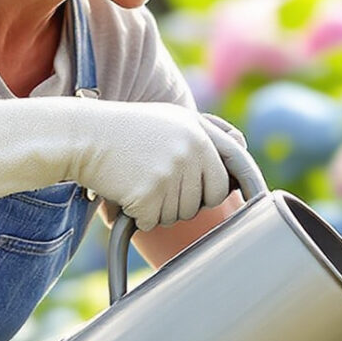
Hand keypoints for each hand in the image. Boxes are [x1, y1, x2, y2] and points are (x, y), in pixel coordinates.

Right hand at [0, 98, 228, 228]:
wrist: (81, 135)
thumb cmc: (124, 131)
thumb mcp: (169, 119)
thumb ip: (205, 131)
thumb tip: (242, 144)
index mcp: (198, 130)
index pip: (234, 165)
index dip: (246, 186)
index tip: (259, 201)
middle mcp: (191, 149)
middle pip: (209, 198)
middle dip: (189, 200)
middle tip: (160, 185)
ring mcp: (171, 171)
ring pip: (181, 213)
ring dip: (160, 208)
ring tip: (138, 181)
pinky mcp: (150, 192)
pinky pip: (155, 221)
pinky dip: (139, 215)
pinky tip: (126, 192)